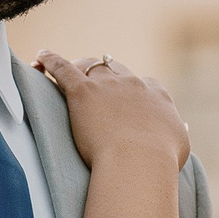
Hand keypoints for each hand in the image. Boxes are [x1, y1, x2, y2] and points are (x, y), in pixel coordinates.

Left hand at [33, 51, 189, 172]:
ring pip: (89, 66)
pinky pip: (62, 68)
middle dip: (105, 75)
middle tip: (94, 86)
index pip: (146, 84)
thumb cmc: (160, 161)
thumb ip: (174, 134)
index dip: (134, 90)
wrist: (139, 161)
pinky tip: (40, 56)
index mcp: (157, 95)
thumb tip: (176, 131)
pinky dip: (50, 60)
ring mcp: (107, 85)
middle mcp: (133, 84)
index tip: (128, 98)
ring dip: (79, 67)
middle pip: (116, 70)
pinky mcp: (82, 92)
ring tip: (68, 72)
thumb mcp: (178, 147)